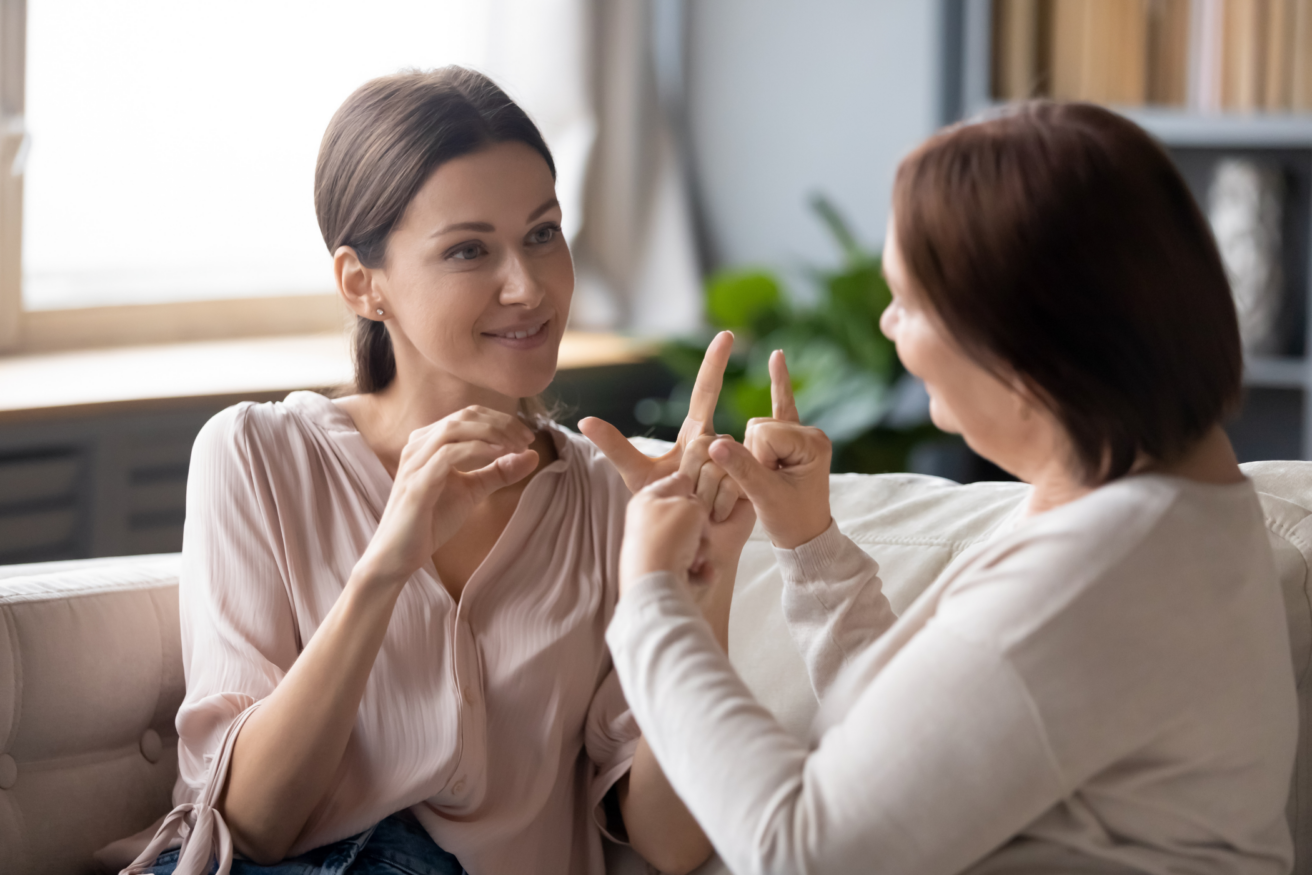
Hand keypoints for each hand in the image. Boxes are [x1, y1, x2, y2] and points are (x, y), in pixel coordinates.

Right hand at [357, 406, 539, 585]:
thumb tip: (532, 454)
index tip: (527, 437)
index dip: (502, 420)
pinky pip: (448, 455)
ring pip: (456, 428)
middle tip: (527, 439)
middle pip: (465, 416)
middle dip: (502, 423)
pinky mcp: (417, 483)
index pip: (470, 414)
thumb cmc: (431, 519)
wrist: (399, 554)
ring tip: (517, 445)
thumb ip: (499, 471)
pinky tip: (499, 455)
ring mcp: (415, 462)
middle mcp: (418, 444)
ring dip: (492, 433)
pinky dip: (477, 450)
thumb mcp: (473, 490)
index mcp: (429, 441)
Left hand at [580, 331, 742, 522]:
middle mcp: (722, 441)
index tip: (727, 334)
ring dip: (703, 491)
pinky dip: (719, 502)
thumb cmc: (664, 505)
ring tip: (699, 507)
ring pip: (721, 462)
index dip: (715, 362)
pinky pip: (735, 480)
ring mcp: (740, 460)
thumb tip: (584, 420)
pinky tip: (715, 514)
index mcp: (697, 432)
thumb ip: (613, 446)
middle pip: (710, 440)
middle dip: (694, 471)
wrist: (687, 539)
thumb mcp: (636, 474)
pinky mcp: (753, 483)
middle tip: (686, 492)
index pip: (706, 390)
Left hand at [620, 472, 707, 594]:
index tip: (702, 501)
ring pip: (692, 541)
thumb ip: (698, 502)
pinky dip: (700, 570)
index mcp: (647, 498)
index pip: (678, 482)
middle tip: (699, 535)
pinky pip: (689, 564)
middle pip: (688, 516)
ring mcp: (654, 547)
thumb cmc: (669, 539)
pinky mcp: (661, 570)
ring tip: (696, 560)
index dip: (696, 490)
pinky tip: (702, 574)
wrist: (655, 583)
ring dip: (702, 551)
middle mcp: (648, 521)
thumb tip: (697, 516)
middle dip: (702, 528)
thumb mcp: (691, 506)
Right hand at [709, 350, 832, 548]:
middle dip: (753, 456)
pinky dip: (779, 381)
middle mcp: (810, 434)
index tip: (769, 483)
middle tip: (769, 483)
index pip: (763, 432)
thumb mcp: (764, 497)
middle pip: (758, 426)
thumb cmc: (790, 521)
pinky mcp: (792, 439)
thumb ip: (740, 469)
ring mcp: (801, 435)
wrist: (805, 539)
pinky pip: (781, 405)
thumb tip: (713, 446)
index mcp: (812, 443)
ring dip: (753, 454)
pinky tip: (777, 356)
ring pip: (755, 427)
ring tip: (770, 479)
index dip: (755, 459)